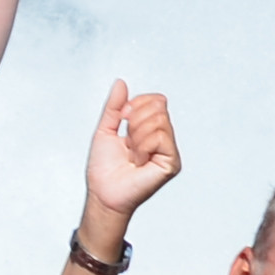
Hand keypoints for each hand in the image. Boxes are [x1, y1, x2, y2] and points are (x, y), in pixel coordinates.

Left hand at [82, 78, 179, 221]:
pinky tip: (138, 161)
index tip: (121, 118)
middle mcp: (164, 139)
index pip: (157, 100)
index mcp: (152, 130)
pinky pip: (160, 137)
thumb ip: (114, 106)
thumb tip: (121, 82)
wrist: (102, 192)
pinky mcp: (172, 163)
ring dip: (136, 135)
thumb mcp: (105, 129)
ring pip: (159, 120)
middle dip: (135, 120)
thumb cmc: (104, 167)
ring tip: (132, 154)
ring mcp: (170, 151)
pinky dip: (142, 146)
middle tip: (127, 141)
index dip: (137, 103)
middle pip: (159, 107)